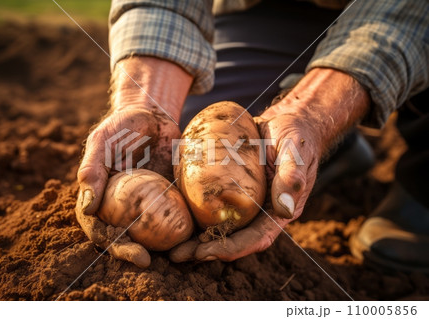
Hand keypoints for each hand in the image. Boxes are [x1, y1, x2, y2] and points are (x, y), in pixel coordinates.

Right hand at [76, 56, 191, 265]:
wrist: (154, 114)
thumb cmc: (123, 126)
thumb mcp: (103, 141)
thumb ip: (92, 169)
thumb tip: (87, 208)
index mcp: (102, 199)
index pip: (103, 230)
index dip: (117, 246)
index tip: (137, 254)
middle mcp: (124, 207)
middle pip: (129, 238)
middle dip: (140, 253)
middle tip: (153, 261)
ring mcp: (149, 204)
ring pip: (155, 233)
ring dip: (169, 248)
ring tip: (186, 255)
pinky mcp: (171, 198)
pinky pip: (178, 216)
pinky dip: (189, 228)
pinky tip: (203, 235)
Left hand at [170, 68, 369, 261]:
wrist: (289, 121)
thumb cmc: (296, 136)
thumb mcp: (296, 153)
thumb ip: (292, 177)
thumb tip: (286, 211)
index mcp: (280, 212)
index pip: (256, 239)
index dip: (230, 249)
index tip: (204, 252)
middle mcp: (262, 211)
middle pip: (234, 238)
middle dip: (206, 249)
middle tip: (178, 254)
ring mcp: (248, 201)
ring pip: (222, 225)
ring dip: (198, 238)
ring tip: (173, 245)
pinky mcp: (235, 188)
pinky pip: (216, 205)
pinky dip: (197, 215)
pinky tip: (178, 215)